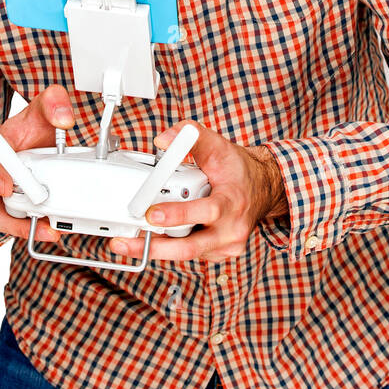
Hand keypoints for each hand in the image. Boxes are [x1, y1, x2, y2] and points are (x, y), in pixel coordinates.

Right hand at [0, 85, 75, 244]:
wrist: (34, 139)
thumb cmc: (31, 127)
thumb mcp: (42, 107)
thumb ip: (53, 103)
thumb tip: (65, 119)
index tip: (6, 186)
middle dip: (14, 217)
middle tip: (41, 217)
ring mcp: (3, 195)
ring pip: (5, 219)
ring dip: (24, 228)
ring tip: (50, 231)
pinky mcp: (15, 207)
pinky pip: (18, 224)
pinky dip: (32, 229)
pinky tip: (51, 229)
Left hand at [110, 122, 288, 263]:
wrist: (260, 188)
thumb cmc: (237, 170)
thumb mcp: (217, 145)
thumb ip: (189, 135)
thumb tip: (162, 140)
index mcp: (232, 202)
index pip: (206, 211)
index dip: (178, 214)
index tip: (153, 213)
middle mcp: (231, 229)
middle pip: (191, 247)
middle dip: (155, 247)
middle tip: (127, 241)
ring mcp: (225, 246)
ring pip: (186, 253)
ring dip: (155, 249)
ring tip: (127, 243)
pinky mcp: (217, 254)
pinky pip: (189, 253)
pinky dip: (169, 246)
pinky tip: (153, 238)